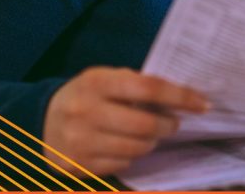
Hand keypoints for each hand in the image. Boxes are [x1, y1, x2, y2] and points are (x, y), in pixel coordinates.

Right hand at [43, 67, 209, 175]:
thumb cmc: (87, 96)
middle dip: (168, 125)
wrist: (42, 120)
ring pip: (137, 148)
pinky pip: (122, 164)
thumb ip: (138, 84)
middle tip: (172, 123)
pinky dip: (132, 155)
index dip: (180, 97)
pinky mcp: (77, 165)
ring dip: (151, 141)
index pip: (149, 88)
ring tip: (148, 133)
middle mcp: (85, 111)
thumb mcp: (106, 79)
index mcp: (97, 82)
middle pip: (145, 125)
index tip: (202, 104)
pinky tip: (125, 145)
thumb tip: (182, 96)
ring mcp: (79, 141)